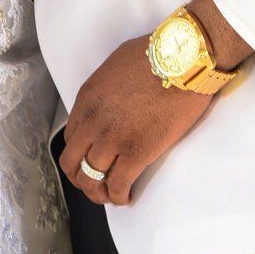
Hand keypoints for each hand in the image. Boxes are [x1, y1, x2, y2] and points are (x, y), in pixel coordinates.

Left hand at [59, 36, 213, 206]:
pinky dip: (119, 197)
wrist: (183, 61)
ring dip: (97, 192)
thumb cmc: (157, 55)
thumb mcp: (115, 66)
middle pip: (72, 163)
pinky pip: (118, 185)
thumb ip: (105, 88)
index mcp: (87, 100)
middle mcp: (93, 122)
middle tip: (94, 184)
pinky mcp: (137, 153)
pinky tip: (126, 197)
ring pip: (90, 178)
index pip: (71, 138)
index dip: (79, 154)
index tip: (89, 160)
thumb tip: (112, 100)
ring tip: (109, 196)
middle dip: (80, 177)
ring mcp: (113, 139)